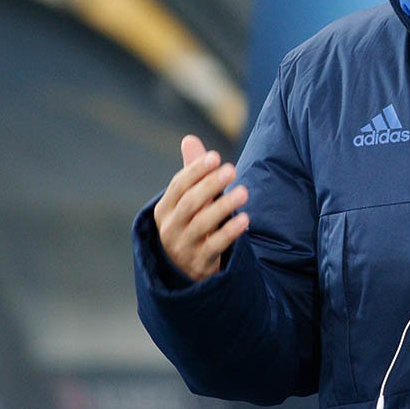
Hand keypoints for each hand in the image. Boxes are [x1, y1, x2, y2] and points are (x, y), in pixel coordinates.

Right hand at [153, 134, 249, 281]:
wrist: (185, 272)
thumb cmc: (189, 225)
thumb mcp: (188, 201)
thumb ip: (192, 172)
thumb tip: (190, 139)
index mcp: (164, 210)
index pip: (178, 186)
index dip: (196, 170)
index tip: (215, 156)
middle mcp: (170, 228)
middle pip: (190, 203)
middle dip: (210, 185)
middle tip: (232, 169)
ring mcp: (184, 247)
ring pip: (203, 224)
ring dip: (224, 206)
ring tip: (244, 191)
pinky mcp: (200, 262)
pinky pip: (215, 246)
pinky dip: (230, 232)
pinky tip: (244, 219)